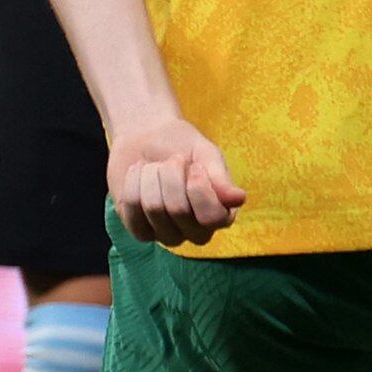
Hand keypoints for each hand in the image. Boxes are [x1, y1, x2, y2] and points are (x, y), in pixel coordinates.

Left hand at [109, 117, 245, 246]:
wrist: (145, 137)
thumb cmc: (181, 145)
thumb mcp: (204, 153)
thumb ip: (219, 176)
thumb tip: (238, 199)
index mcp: (221, 214)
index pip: (213, 218)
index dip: (199, 189)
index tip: (195, 166)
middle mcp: (196, 231)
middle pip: (179, 211)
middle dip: (171, 175)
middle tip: (172, 160)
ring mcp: (167, 235)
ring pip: (154, 210)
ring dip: (152, 177)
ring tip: (155, 167)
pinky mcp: (140, 231)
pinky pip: (132, 211)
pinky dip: (134, 184)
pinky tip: (139, 175)